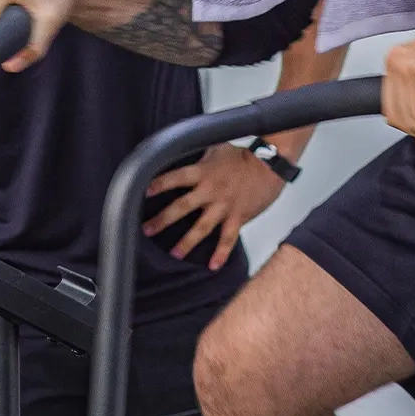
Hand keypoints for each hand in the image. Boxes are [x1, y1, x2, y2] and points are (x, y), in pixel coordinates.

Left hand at [141, 144, 285, 270]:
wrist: (269, 164)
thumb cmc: (245, 156)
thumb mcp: (218, 149)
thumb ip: (201, 157)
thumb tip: (186, 154)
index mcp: (203, 172)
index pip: (176, 177)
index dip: (160, 184)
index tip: (144, 192)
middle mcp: (210, 191)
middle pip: (182, 207)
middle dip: (163, 220)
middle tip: (147, 230)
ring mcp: (224, 206)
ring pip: (201, 228)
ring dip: (186, 242)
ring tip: (174, 254)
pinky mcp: (238, 217)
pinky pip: (228, 238)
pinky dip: (221, 253)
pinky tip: (213, 265)